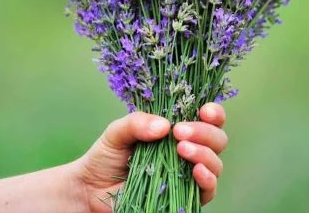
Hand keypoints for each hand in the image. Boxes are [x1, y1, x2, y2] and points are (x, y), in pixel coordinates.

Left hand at [72, 103, 227, 211]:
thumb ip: (138, 122)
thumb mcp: (117, 131)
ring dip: (204, 154)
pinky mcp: (185, 198)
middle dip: (204, 133)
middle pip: (217, 139)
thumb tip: (165, 126)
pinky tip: (196, 171)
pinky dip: (207, 179)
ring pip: (215, 163)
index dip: (214, 113)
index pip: (209, 118)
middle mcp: (189, 150)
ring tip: (181, 149)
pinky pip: (208, 190)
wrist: (91, 189)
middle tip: (180, 132)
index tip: (204, 110)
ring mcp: (188, 174)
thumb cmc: (106, 156)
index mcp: (178, 129)